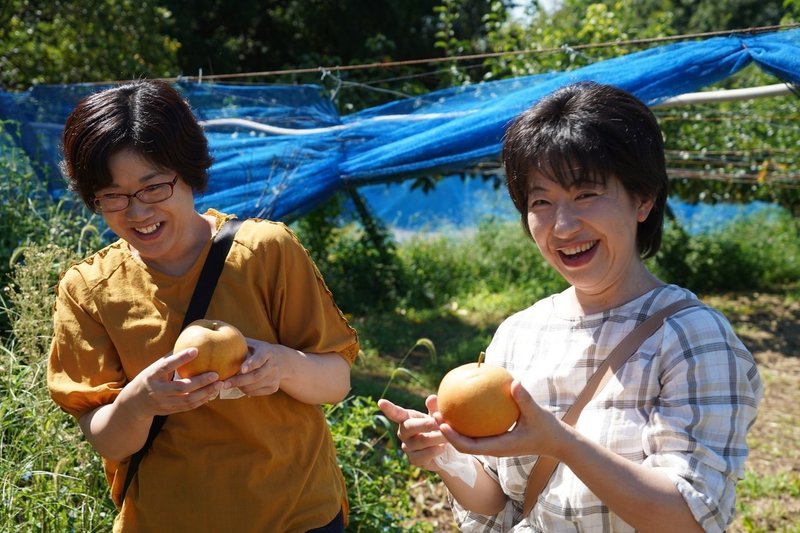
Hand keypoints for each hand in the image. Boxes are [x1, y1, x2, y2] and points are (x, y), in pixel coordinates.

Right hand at [118, 348, 222, 419]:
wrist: (134, 404)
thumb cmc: (149, 378)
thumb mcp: (154, 367)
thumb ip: (169, 357)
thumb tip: (187, 339)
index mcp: (151, 375)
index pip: (166, 366)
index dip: (180, 358)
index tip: (196, 350)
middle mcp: (157, 390)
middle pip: (180, 387)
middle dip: (200, 381)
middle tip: (216, 374)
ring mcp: (163, 402)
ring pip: (187, 399)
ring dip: (205, 392)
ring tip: (220, 384)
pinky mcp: (170, 410)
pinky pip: (188, 406)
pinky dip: (202, 400)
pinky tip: (212, 393)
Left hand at [221, 338, 281, 396]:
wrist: (281, 361)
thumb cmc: (260, 351)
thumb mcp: (254, 344)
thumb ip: (242, 344)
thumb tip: (222, 340)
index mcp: (267, 352)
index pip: (260, 358)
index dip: (251, 364)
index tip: (242, 369)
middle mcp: (273, 365)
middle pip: (256, 376)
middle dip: (239, 381)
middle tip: (225, 384)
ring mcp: (275, 378)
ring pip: (254, 386)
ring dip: (240, 386)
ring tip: (229, 384)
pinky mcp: (273, 387)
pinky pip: (256, 392)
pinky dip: (246, 391)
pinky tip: (240, 386)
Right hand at [377, 395, 449, 471]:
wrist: (444, 451)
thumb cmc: (437, 428)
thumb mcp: (437, 416)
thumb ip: (434, 408)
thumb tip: (432, 398)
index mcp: (406, 419)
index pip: (396, 413)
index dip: (388, 409)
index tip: (380, 402)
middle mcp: (403, 433)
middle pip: (410, 427)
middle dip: (426, 424)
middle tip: (440, 420)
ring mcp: (407, 447)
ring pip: (420, 441)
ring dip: (437, 438)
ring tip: (448, 435)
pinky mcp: (414, 460)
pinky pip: (424, 455)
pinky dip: (435, 450)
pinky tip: (442, 447)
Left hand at [437, 380, 567, 458]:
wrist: (556, 442)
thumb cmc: (547, 429)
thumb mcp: (537, 414)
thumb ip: (525, 400)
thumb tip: (514, 382)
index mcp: (498, 448)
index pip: (468, 447)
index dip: (451, 438)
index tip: (441, 424)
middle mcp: (492, 448)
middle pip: (462, 443)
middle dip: (446, 431)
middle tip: (435, 412)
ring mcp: (494, 444)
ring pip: (468, 438)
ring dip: (454, 426)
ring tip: (444, 407)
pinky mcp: (497, 438)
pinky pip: (478, 430)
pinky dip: (469, 419)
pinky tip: (466, 402)